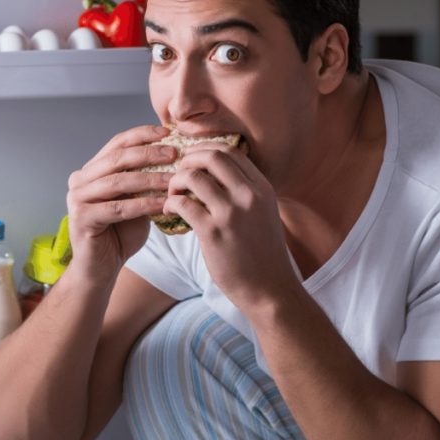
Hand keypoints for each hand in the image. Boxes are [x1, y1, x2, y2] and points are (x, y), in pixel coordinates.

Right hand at [66, 125, 177, 281]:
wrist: (101, 268)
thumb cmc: (121, 233)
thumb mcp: (136, 200)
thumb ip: (145, 180)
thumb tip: (175, 158)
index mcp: (91, 170)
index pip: (117, 143)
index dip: (143, 135)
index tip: (169, 132)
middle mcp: (80, 180)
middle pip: (117, 158)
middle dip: (148, 153)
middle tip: (174, 153)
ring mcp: (77, 198)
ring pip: (118, 182)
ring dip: (149, 179)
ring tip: (173, 180)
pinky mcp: (81, 218)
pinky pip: (117, 208)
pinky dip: (143, 205)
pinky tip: (163, 204)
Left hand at [163, 142, 297, 312]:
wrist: (270, 290)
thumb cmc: (263, 253)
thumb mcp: (263, 213)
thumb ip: (245, 192)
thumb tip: (216, 173)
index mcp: (262, 188)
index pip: (230, 150)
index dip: (205, 148)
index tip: (192, 158)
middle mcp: (249, 196)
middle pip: (212, 156)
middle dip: (189, 158)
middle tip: (178, 171)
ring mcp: (231, 214)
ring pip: (193, 176)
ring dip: (176, 180)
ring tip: (172, 192)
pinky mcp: (213, 233)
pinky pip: (183, 204)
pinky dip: (170, 202)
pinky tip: (169, 210)